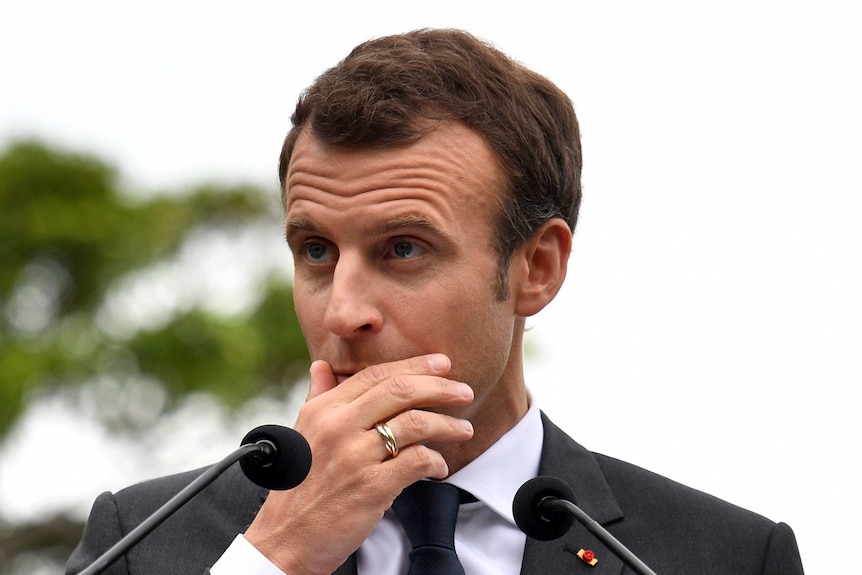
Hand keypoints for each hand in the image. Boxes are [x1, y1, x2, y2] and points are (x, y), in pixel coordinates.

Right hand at [244, 354, 473, 574]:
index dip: (414, 366)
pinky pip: (417, 461)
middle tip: (463, 391)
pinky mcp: (371, 487)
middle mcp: (338, 427)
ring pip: (415, 424)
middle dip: (440, 388)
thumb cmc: (298, 486)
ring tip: (464, 429)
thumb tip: (321, 366)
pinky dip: (436, 462)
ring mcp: (355, 456)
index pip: (376, 375)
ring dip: (447, 425)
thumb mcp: (302, 434)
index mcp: (323, 410)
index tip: (441, 364)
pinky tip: (439, 467)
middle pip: (400, 391)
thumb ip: (317, 397)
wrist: (285, 539)